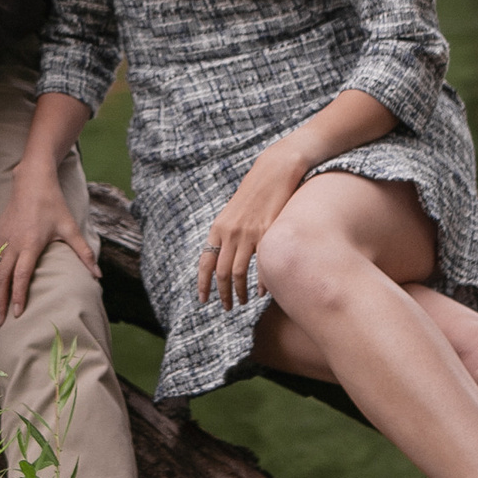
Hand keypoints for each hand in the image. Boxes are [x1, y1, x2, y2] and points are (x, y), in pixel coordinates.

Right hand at [0, 164, 96, 322]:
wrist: (32, 181)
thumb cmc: (53, 205)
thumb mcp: (70, 227)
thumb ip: (83, 253)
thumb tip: (98, 275)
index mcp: (31, 243)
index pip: (20, 276)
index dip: (17, 296)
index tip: (16, 314)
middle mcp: (12, 243)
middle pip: (1, 278)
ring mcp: (0, 238)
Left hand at [197, 139, 311, 309]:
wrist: (275, 170)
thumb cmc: (256, 192)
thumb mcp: (234, 212)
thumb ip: (229, 234)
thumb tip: (225, 256)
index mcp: (218, 227)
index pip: (205, 262)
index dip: (202, 284)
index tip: (203, 300)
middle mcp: (230, 232)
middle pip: (220, 273)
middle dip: (222, 294)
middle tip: (227, 307)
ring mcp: (248, 232)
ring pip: (237, 272)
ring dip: (239, 292)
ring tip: (244, 301)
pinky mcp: (267, 231)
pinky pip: (260, 265)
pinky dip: (261, 282)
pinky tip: (263, 291)